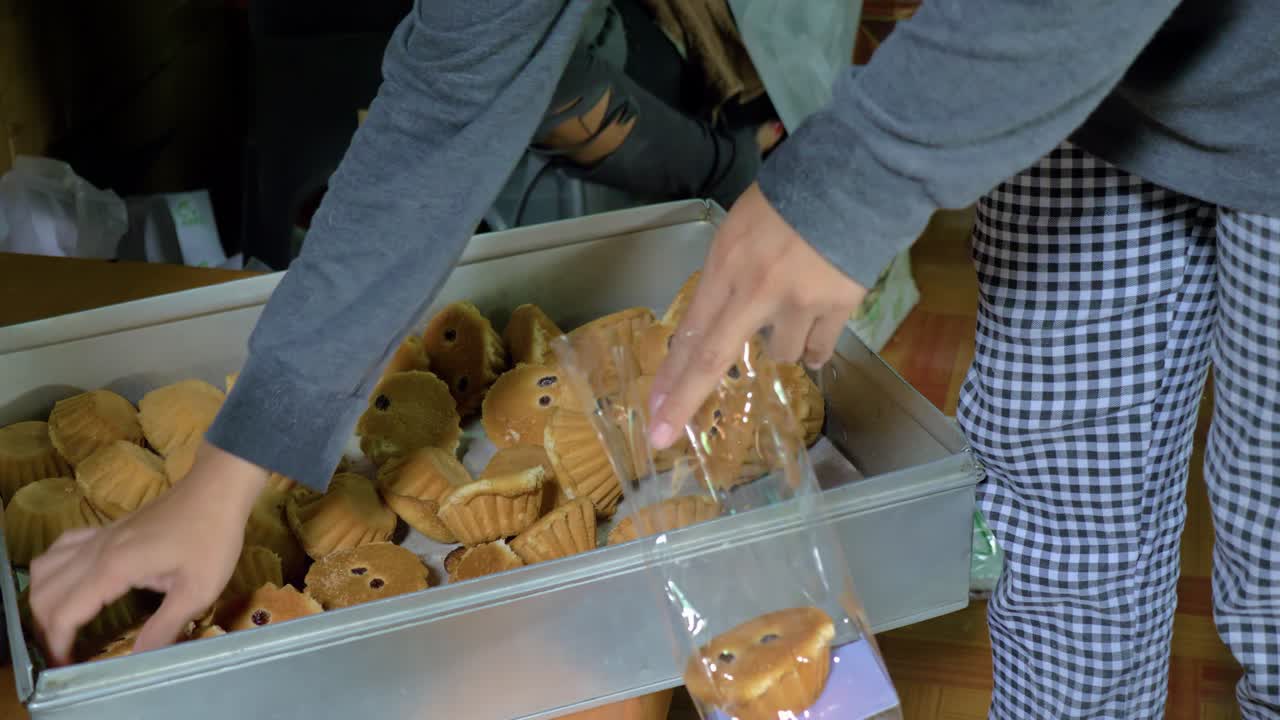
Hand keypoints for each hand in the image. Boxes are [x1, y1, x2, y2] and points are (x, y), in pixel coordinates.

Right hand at [29, 442, 266, 664]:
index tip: (66, 667)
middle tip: (65, 651)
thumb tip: (138, 660)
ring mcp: (98, 537)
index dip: (58, 645)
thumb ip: (165, 627)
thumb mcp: (199, 589)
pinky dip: (52, 571)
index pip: (64, 614)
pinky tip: (68, 584)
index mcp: (114, 569)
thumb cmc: (213, 537)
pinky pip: (61, 548)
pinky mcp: (106, 528)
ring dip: (43, 600)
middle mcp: (96, 551)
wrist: (217, 488)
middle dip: (45, 628)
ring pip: (44, 569)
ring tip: (61, 624)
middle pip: (43, 594)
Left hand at [648, 183, 866, 448]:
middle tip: (663, 436)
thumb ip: (726, 274)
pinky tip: (814, 337)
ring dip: (781, 345)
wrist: (857, 178)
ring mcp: (798, 301)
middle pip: (713, 358)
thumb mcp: (739, 228)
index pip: (690, 330)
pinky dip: (814, 348)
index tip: (652, 410)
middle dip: (684, 401)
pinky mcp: (838, 306)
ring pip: (780, 355)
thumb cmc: (791, 198)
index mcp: (726, 264)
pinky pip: (819, 349)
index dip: (670, 374)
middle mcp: (755, 289)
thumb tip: (717, 321)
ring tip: (795, 310)